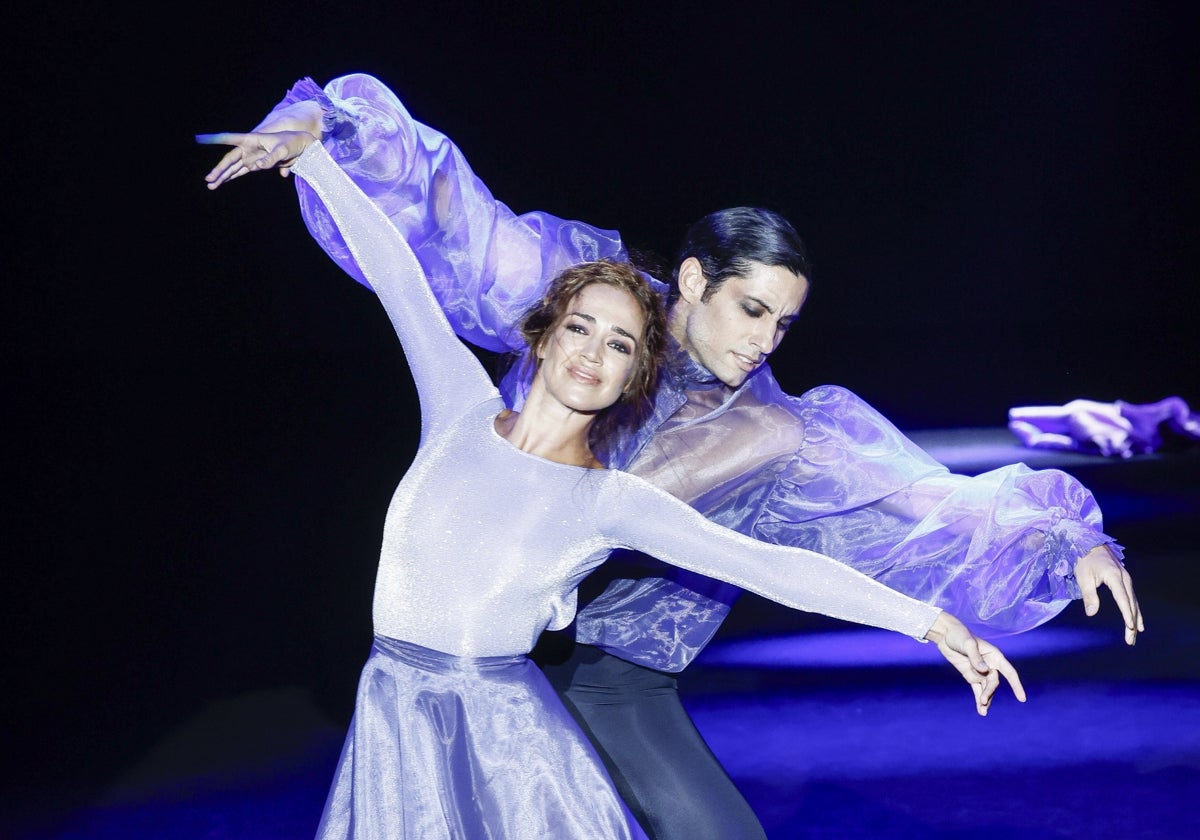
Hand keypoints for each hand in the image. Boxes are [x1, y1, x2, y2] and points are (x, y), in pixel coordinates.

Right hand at [196, 130, 318, 189]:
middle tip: (208, 180)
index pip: (229, 139)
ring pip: (233, 168)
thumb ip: (271, 159)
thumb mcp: (283, 150)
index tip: (199, 138)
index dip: (214, 139)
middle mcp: (248, 148)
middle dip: (218, 170)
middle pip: (229, 160)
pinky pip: (241, 172)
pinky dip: (232, 177)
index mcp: (251, 140)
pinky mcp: (257, 164)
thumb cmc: (292, 144)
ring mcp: (252, 157)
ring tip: (211, 185)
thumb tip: (257, 167)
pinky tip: (223, 182)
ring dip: (223, 176)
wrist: (302, 147)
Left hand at [924, 611, 1026, 716]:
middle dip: (989, 692)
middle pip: (993, 683)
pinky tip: (980, 710)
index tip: (1022, 698)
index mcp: (994, 656)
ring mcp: (980, 671)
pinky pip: (977, 689)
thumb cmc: (959, 635)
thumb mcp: (967, 644)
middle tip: (982, 700)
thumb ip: (975, 657)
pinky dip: (978, 699)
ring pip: (986, 689)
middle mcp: (990, 665)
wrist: (945, 634)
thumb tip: (984, 671)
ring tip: (982, 712)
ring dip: (985, 700)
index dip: (1016, 685)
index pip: (1009, 672)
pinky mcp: (970, 675)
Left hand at [1074, 545, 1142, 644]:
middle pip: (1131, 603)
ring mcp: (1126, 578)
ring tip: (1136, 634)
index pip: (1123, 599)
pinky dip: (1134, 609)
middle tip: (1130, 640)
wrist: (1088, 543)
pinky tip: (1136, 620)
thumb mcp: (1083, 578)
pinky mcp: (1124, 579)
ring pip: (1133, 601)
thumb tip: (1091, 613)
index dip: (1127, 614)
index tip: (1130, 627)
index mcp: (1115, 577)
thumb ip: (1089, 596)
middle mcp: (1124, 578)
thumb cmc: (1083, 560)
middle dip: (1132, 623)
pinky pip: (1131, 597)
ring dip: (1135, 618)